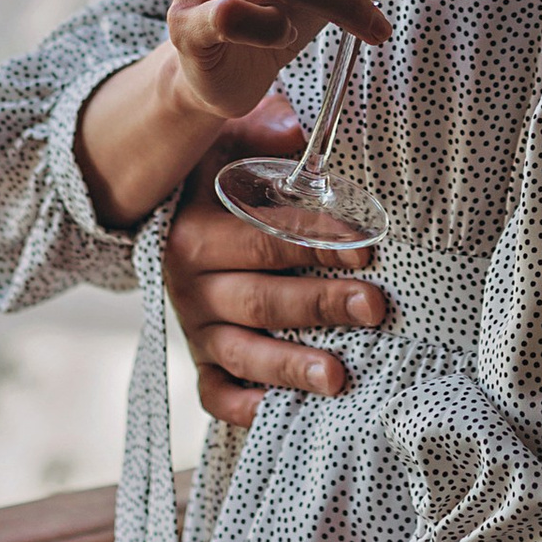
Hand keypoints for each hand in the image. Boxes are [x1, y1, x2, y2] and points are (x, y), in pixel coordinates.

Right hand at [168, 117, 384, 428]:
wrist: (169, 212)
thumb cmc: (217, 175)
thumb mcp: (229, 140)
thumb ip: (262, 131)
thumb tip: (297, 129)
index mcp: (195, 230)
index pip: (263, 236)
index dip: (316, 240)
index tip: (365, 245)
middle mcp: (189, 283)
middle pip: (259, 298)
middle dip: (319, 304)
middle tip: (373, 306)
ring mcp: (194, 326)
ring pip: (241, 352)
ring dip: (290, 365)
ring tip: (338, 377)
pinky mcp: (200, 358)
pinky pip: (214, 392)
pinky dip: (242, 406)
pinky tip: (278, 412)